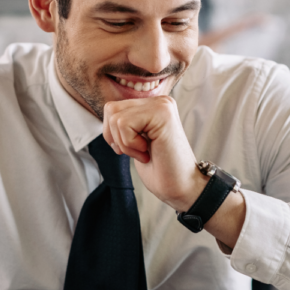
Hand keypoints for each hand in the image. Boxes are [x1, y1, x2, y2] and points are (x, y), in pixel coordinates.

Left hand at [101, 96, 205, 211]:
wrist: (181, 188)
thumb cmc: (161, 171)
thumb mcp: (137, 141)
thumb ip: (126, 123)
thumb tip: (108, 110)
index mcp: (153, 106)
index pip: (113, 108)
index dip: (113, 134)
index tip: (134, 149)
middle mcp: (160, 101)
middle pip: (111, 109)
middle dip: (115, 137)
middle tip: (138, 152)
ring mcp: (162, 105)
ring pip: (116, 117)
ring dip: (125, 143)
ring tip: (145, 152)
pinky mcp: (162, 113)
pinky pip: (124, 123)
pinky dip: (130, 145)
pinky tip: (148, 152)